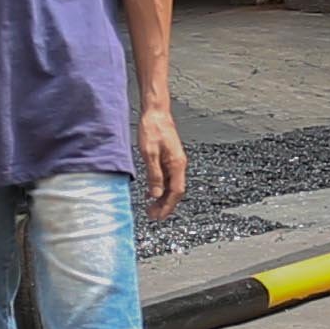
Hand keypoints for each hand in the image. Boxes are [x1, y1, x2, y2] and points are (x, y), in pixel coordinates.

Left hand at [135, 103, 187, 217]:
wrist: (156, 112)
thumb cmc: (153, 129)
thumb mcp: (149, 153)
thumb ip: (154, 174)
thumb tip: (156, 194)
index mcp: (177, 164)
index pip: (176, 192)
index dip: (168, 206)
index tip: (159, 216)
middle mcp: (179, 164)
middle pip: (175, 191)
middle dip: (165, 205)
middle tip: (153, 216)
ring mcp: (175, 161)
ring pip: (171, 186)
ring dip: (163, 198)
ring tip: (152, 208)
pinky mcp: (169, 158)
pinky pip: (167, 178)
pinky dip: (161, 188)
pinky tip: (152, 192)